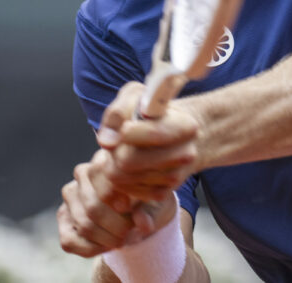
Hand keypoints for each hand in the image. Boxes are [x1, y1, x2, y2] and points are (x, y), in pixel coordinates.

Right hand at [57, 146, 180, 257]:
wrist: (139, 210)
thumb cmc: (148, 202)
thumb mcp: (157, 205)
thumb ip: (151, 212)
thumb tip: (142, 223)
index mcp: (107, 158)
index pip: (106, 183)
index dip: (122, 206)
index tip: (135, 217)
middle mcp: (83, 172)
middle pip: (93, 207)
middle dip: (116, 228)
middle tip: (132, 235)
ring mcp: (70, 193)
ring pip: (84, 225)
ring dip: (107, 240)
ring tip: (124, 240)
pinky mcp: (62, 216)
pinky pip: (70, 241)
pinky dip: (92, 249)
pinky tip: (107, 244)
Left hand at [97, 82, 201, 202]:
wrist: (181, 136)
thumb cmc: (155, 113)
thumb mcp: (137, 96)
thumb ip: (118, 112)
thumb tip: (107, 142)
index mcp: (185, 126)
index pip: (151, 134)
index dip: (127, 130)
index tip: (124, 126)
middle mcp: (184, 155)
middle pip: (127, 161)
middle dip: (114, 151)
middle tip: (118, 141)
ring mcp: (174, 177)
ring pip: (121, 178)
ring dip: (114, 164)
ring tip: (124, 150)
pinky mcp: (162, 194)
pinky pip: (125, 190)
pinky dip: (120, 178)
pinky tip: (129, 165)